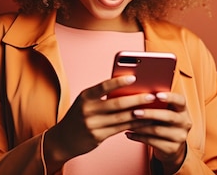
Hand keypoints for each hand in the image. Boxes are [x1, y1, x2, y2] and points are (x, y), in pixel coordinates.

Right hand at [43, 75, 157, 172]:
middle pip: (117, 103)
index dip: (119, 82)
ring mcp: (93, 125)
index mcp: (85, 96)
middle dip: (136, 99)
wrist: (63, 139)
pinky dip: (134, 125)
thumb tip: (127, 89)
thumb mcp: (85, 102)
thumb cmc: (78, 117)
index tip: (134, 77)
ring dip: (139, 113)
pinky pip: (120, 129)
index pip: (104, 86)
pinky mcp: (98, 137)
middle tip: (151, 95)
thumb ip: (101, 96)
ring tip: (153, 108)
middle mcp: (87, 110)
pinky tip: (144, 121)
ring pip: (121, 118)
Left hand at [124, 92, 192, 173]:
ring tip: (128, 123)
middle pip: (168, 116)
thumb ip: (157, 102)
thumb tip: (137, 93)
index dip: (170, 97)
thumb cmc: (163, 122)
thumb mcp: (165, 111)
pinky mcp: (172, 149)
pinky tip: (129, 133)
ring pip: (157, 130)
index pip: (180, 100)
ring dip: (140, 126)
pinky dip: (138, 137)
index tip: (157, 95)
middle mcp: (185, 123)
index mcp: (183, 110)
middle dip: (150, 114)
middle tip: (135, 112)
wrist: (171, 146)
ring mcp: (180, 137)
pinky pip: (152, 142)